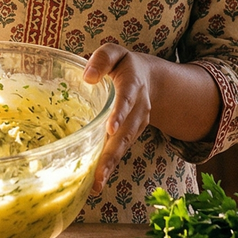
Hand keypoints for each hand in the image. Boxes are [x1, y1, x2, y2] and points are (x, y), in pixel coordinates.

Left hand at [82, 43, 154, 194]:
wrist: (149, 80)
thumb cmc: (123, 65)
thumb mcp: (114, 53)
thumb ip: (103, 59)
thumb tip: (88, 77)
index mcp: (133, 84)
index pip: (127, 98)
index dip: (120, 112)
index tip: (111, 128)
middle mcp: (138, 107)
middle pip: (126, 132)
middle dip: (113, 153)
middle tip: (100, 173)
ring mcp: (137, 124)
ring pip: (124, 146)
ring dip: (111, 165)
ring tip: (97, 184)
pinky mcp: (131, 135)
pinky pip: (120, 150)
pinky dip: (110, 166)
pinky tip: (96, 182)